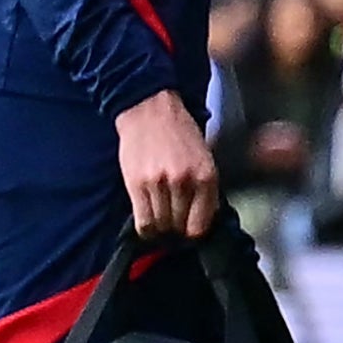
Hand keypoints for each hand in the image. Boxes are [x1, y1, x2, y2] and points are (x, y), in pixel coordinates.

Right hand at [115, 90, 219, 238]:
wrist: (150, 110)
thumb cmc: (179, 133)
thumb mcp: (204, 158)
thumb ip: (206, 189)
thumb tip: (204, 219)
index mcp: (206, 175)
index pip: (201, 224)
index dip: (194, 232)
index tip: (189, 230)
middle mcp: (184, 181)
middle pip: (180, 226)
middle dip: (177, 228)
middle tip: (174, 223)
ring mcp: (159, 183)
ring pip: (161, 226)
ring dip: (161, 227)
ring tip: (161, 217)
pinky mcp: (137, 184)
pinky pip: (143, 221)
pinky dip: (146, 227)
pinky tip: (149, 221)